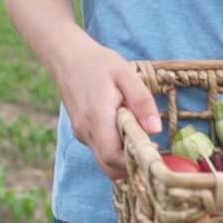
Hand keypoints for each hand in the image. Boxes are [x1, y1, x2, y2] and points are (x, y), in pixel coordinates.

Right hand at [53, 37, 162, 178]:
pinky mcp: (80, 131)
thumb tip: (156, 131)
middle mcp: (85, 131)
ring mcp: (81, 133)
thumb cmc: (97, 62)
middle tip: (151, 148)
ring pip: (104, 160)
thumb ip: (142, 102)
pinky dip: (114, 148)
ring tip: (139, 134)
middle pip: (109, 167)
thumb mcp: (126, 75)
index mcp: (97, 118)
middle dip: (131, 165)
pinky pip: (99, 149)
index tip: (154, 150)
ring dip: (123, 156)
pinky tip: (124, 128)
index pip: (114, 157)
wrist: (66, 56)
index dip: (135, 161)